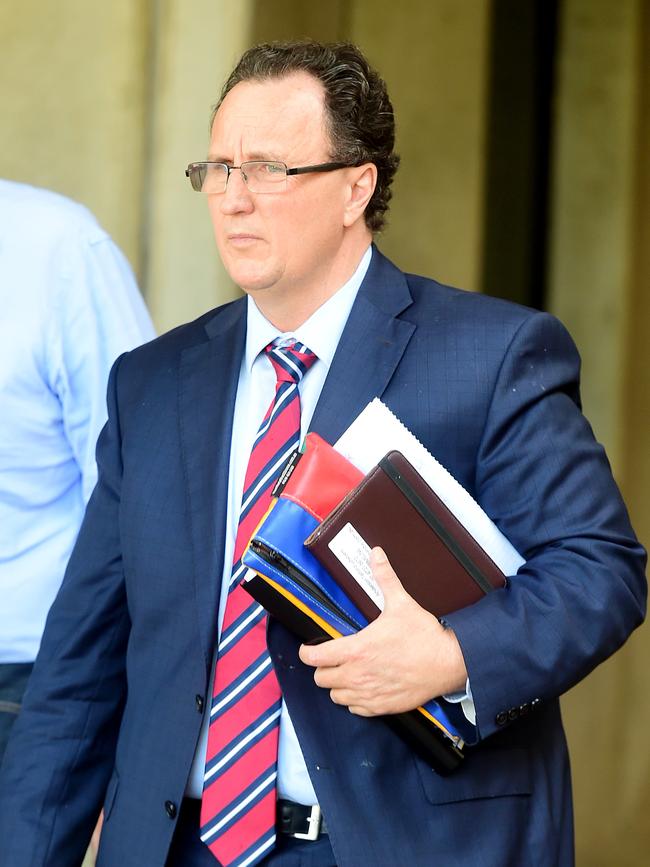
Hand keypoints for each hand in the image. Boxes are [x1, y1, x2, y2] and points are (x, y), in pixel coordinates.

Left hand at [298, 547, 467, 715]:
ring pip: (335, 696)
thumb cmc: (424, 636)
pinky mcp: (382, 707)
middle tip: (333, 658)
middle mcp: (357, 675)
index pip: (315, 657)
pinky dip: (355, 701)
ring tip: (348, 672)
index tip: (310, 648)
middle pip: (320, 679)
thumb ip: (384, 578)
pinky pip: (355, 709)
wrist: (449, 663)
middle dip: (324, 667)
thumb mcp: (401, 603)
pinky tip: (364, 687)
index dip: (307, 652)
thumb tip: (376, 554)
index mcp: (356, 650)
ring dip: (338, 685)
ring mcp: (369, 694)